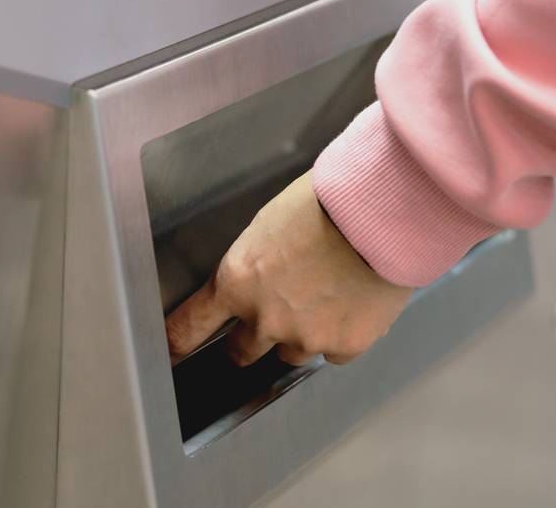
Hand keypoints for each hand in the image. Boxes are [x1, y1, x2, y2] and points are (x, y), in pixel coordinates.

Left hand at [165, 171, 412, 366]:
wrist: (382, 210)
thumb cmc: (329, 202)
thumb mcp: (269, 224)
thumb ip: (254, 264)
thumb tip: (257, 278)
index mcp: (237, 280)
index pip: (189, 328)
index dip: (177, 343)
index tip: (173, 351)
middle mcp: (265, 318)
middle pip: (240, 353)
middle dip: (250, 338)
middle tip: (272, 313)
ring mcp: (305, 337)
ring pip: (291, 354)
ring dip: (300, 333)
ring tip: (325, 295)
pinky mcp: (345, 346)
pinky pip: (333, 352)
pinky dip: (339, 334)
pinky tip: (351, 302)